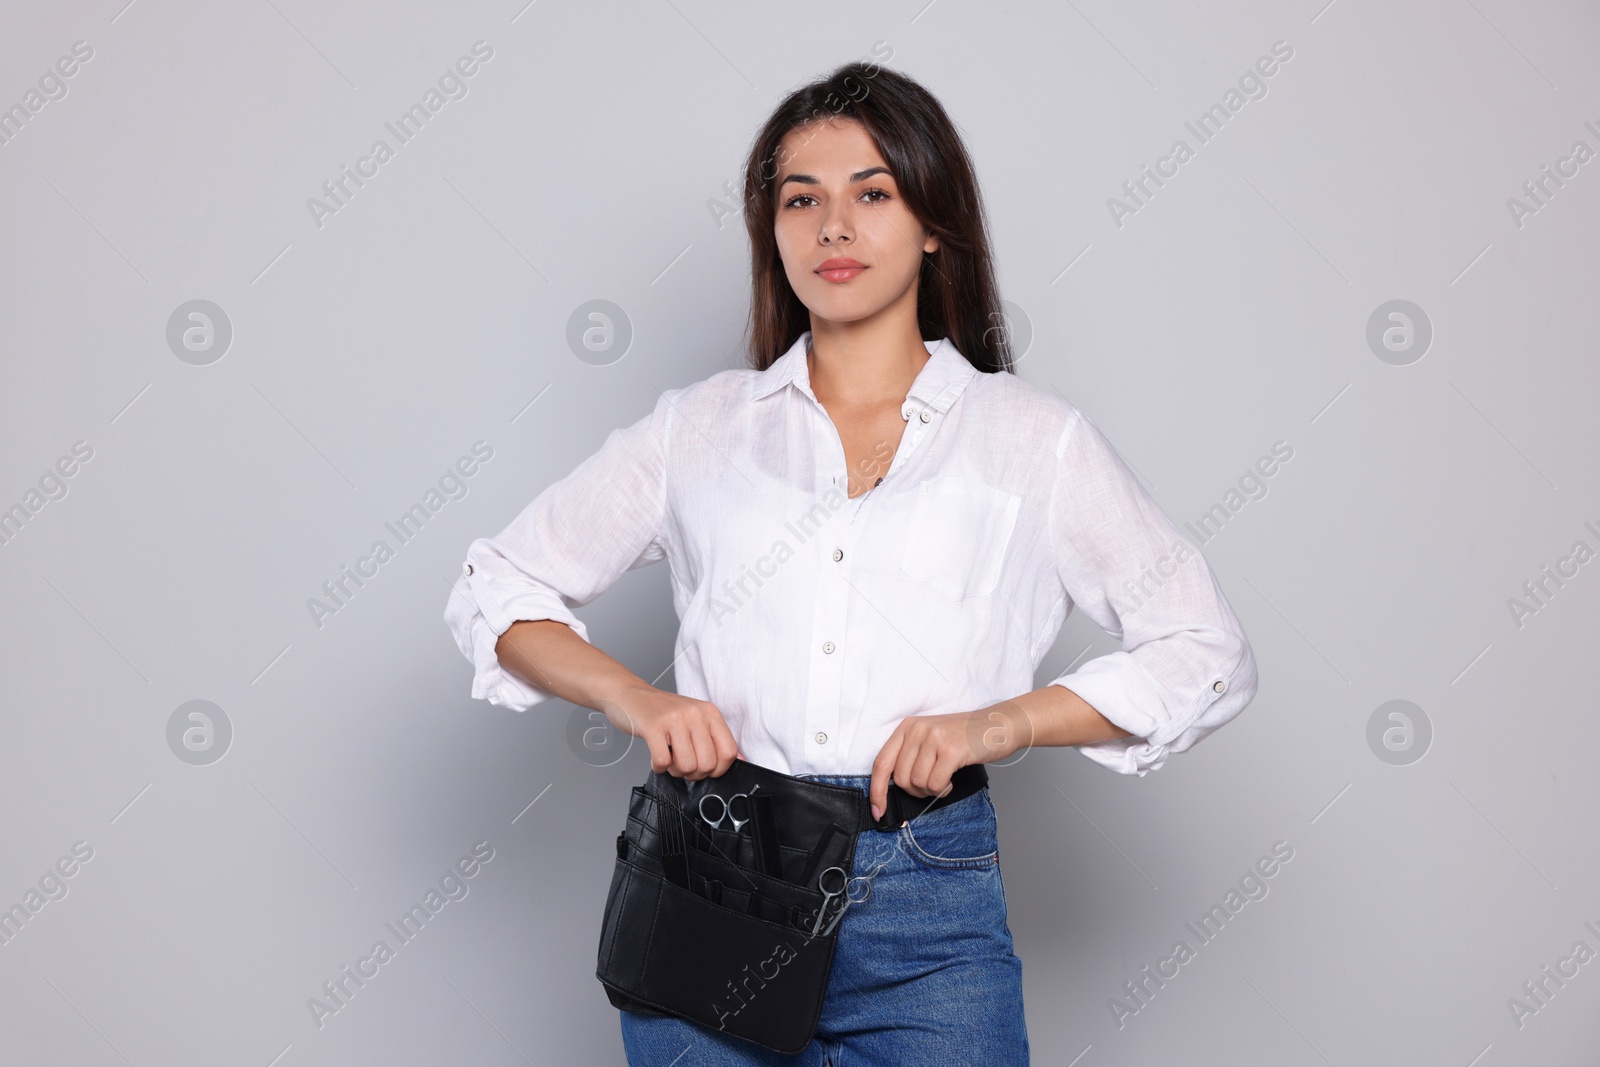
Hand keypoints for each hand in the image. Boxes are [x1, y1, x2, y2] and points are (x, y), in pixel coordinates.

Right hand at [600, 684, 740, 779]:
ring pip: (687, 765)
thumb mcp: (695, 719)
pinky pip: (663, 762)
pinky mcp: (653, 727)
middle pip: (708, 764)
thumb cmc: (663, 712)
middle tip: (682, 764)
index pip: (729, 752)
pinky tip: (656, 758)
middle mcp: (695, 713)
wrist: (630, 695)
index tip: (706, 769)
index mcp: (709, 712)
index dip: (718, 770)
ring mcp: (674, 719)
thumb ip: (715, 739)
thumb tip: (741, 761)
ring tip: (669, 759)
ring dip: (676, 771)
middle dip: (694, 773)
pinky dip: (659, 768)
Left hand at [869, 703, 1029, 821]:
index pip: (881, 763)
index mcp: (907, 727)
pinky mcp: (951, 750)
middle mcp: (917, 730)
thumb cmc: (964, 737)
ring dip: (931, 791)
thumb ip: (910, 756)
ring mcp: (934, 738)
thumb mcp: (930, 738)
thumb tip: (890, 791)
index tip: (877, 811)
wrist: (998, 725)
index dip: (877, 791)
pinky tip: (951, 780)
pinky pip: (935, 784)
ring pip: (918, 783)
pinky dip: (943, 789)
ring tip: (944, 780)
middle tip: (932, 785)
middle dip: (915, 791)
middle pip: (900, 778)